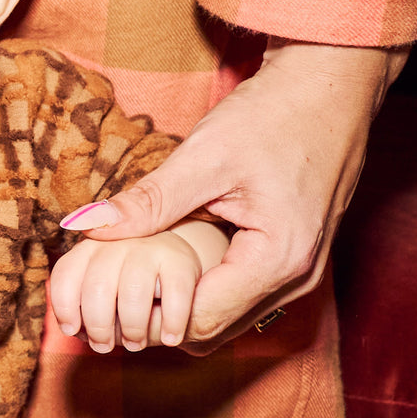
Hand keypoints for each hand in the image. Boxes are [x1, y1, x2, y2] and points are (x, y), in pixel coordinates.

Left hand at [60, 41, 408, 345]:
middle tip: (113, 283)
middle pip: (210, 331)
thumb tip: (84, 227)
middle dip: (157, 316)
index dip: (144, 315)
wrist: (332, 86)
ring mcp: (298, 274)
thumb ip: (148, 201)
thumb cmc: (276, 115)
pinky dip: (200, 287)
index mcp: (278, 261)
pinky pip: (237, 296)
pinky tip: (169, 258)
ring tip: (136, 269)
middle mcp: (296, 280)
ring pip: (223, 318)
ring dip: (177, 305)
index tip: (105, 290)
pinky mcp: (290, 261)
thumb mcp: (205, 156)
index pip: (197, 323)